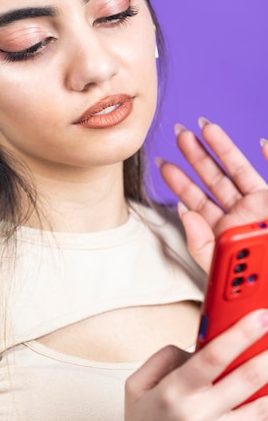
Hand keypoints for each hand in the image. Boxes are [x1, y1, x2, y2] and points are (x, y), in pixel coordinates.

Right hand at [124, 310, 267, 420]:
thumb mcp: (137, 386)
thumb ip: (164, 358)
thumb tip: (196, 346)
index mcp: (174, 392)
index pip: (214, 356)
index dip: (240, 334)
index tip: (259, 317)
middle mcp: (197, 417)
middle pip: (247, 378)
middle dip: (267, 356)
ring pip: (261, 408)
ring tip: (266, 377)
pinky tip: (237, 418)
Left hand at [157, 119, 267, 271]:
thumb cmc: (258, 292)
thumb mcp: (223, 271)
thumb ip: (201, 244)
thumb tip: (184, 211)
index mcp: (225, 232)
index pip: (197, 201)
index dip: (180, 181)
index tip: (162, 163)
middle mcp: (243, 216)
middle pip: (215, 180)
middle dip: (196, 156)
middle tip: (178, 134)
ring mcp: (262, 208)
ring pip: (239, 171)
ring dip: (223, 148)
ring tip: (203, 127)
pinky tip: (260, 142)